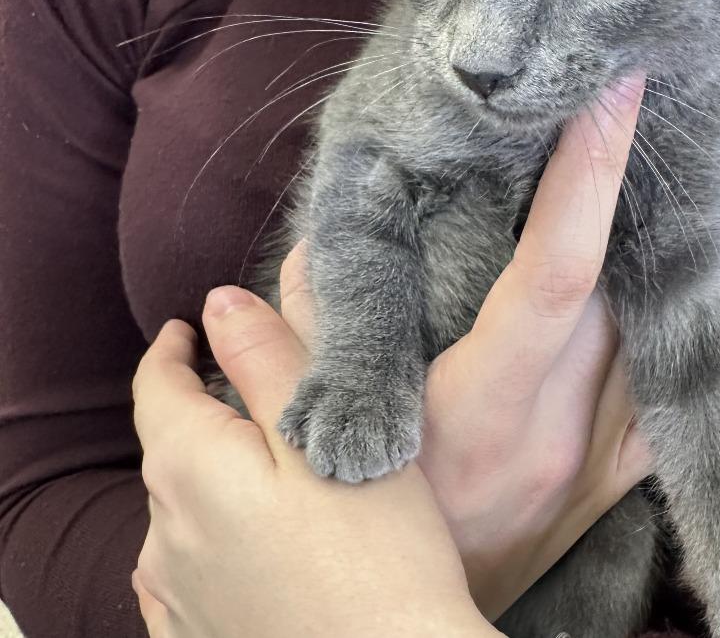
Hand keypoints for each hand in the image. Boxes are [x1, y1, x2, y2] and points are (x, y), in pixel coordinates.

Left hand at [131, 302, 495, 635]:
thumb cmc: (376, 552)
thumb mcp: (326, 430)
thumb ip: (266, 358)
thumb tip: (219, 302)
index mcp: (189, 469)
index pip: (156, 386)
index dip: (172, 350)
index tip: (186, 328)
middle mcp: (164, 535)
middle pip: (172, 447)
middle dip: (205, 409)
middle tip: (258, 392)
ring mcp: (177, 597)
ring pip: (183, 508)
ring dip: (213, 475)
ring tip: (274, 468)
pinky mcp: (198, 637)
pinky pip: (189, 569)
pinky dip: (214, 536)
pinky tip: (256, 541)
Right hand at [274, 76, 719, 619]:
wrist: (398, 631)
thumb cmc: (355, 530)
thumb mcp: (307, 438)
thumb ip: (302, 347)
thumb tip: (287, 262)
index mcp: (476, 409)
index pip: (552, 276)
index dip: (586, 183)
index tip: (611, 99)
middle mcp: (550, 432)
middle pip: (616, 295)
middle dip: (631, 190)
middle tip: (644, 100)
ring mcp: (590, 463)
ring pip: (655, 343)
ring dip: (675, 250)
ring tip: (689, 161)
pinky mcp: (608, 487)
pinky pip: (682, 413)